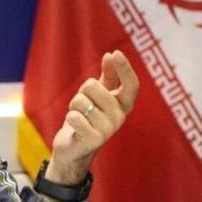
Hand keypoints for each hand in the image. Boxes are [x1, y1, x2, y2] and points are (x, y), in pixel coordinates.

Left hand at [46, 50, 138, 184]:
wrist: (74, 148)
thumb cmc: (86, 117)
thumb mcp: (97, 95)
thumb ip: (107, 76)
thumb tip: (111, 55)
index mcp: (123, 105)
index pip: (131, 85)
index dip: (125, 68)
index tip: (116, 53)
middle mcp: (120, 117)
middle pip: (93, 87)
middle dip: (81, 92)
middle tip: (83, 105)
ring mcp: (108, 130)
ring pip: (81, 101)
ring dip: (74, 107)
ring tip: (79, 117)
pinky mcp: (94, 140)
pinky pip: (74, 117)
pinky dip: (70, 118)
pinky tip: (75, 127)